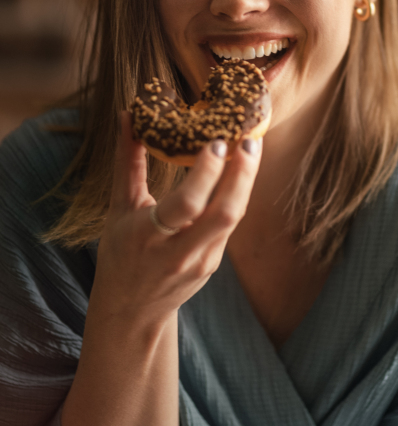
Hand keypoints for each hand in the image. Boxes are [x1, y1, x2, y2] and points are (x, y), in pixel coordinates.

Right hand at [89, 112, 261, 329]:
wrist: (132, 310)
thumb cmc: (121, 252)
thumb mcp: (119, 208)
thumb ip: (127, 162)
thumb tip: (129, 116)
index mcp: (150, 236)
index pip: (187, 205)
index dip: (206, 174)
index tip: (216, 143)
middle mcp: (180, 252)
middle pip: (225, 213)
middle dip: (243, 174)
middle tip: (249, 139)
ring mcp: (202, 261)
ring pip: (233, 217)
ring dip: (246, 180)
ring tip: (251, 146)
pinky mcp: (214, 262)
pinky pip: (230, 222)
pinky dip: (237, 193)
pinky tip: (241, 169)